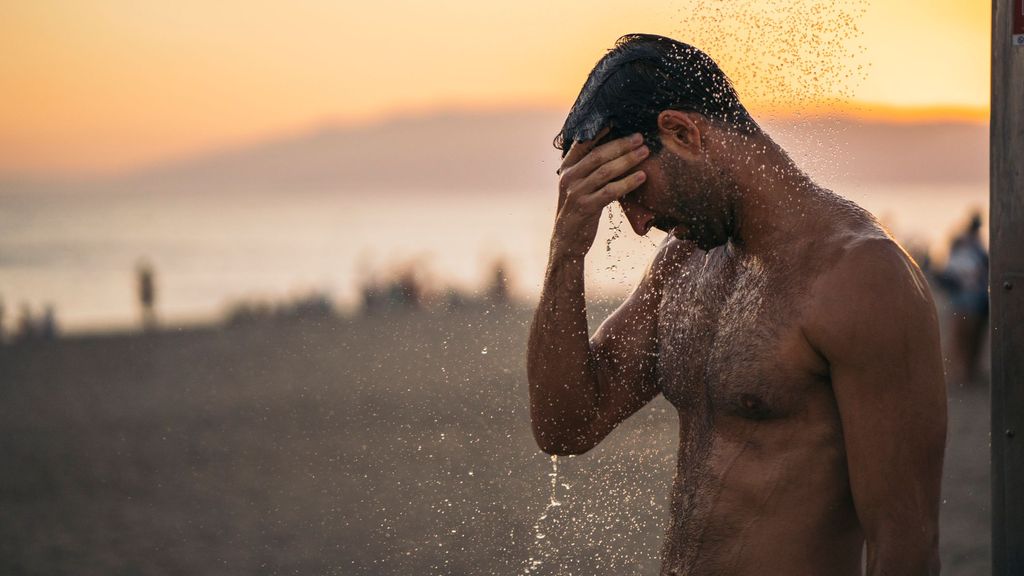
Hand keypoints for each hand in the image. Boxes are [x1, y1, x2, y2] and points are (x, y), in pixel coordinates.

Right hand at [552, 131, 649, 258]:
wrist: (567, 240)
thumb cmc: (579, 209)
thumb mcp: (579, 186)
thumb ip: (590, 169)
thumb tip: (616, 149)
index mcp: (566, 168)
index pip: (583, 143)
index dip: (600, 131)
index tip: (618, 120)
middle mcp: (569, 177)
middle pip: (598, 155)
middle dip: (621, 144)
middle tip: (640, 138)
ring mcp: (576, 192)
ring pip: (606, 171)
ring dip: (628, 160)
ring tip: (645, 153)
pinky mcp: (585, 207)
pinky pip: (610, 191)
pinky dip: (628, 182)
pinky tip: (641, 177)